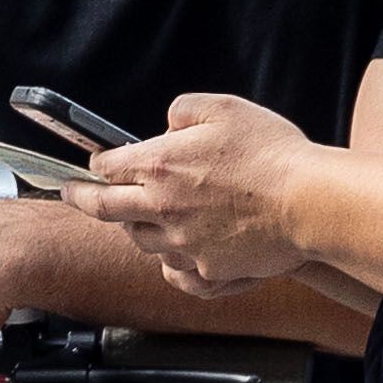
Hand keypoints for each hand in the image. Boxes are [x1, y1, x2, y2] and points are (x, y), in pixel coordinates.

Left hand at [74, 92, 322, 295]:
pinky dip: (171, 265)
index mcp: (160, 166)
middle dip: (83, 200)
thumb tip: (167, 124)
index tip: (92, 164)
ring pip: (142, 242)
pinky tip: (177, 257)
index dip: (98, 163)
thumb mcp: (225, 108)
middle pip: (106, 210)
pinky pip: (176, 274)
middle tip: (72, 195)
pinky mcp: (207, 272)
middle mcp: (162, 209)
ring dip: (138, 228)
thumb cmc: (272, 154)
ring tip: (145, 219)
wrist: (310, 203)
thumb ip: (184, 110)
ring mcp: (182, 245)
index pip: (108, 166)